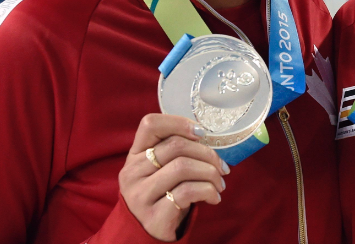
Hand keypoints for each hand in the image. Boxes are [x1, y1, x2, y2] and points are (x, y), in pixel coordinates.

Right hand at [119, 114, 229, 240]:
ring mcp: (140, 195)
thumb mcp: (160, 169)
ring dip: (210, 173)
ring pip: (183, 167)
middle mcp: (133, 172)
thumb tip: (207, 137)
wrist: (146, 234)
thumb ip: (174, 150)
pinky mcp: (153, 216)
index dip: (179, 122)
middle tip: (222, 166)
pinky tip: (214, 197)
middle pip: (176, 146)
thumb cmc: (162, 194)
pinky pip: (187, 192)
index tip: (202, 133)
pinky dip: (208, 191)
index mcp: (135, 155)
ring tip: (219, 182)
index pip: (150, 124)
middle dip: (207, 154)